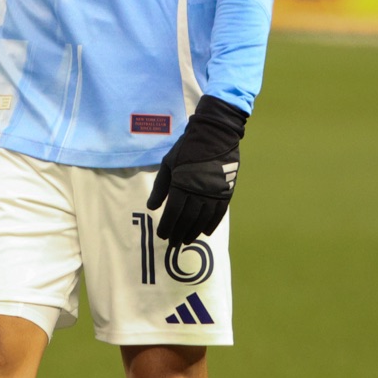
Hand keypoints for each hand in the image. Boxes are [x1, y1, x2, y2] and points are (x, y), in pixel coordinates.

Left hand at [145, 96, 246, 248]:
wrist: (215, 135)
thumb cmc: (188, 148)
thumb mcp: (169, 163)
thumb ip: (160, 187)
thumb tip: (151, 207)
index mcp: (181, 185)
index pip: (173, 213)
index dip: (167, 226)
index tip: (162, 235)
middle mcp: (198, 192)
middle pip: (187, 220)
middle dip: (179, 233)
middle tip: (173, 243)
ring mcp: (214, 193)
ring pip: (203, 220)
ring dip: (194, 232)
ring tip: (187, 240)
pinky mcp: (226, 192)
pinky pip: (218, 214)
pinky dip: (211, 224)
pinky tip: (204, 232)